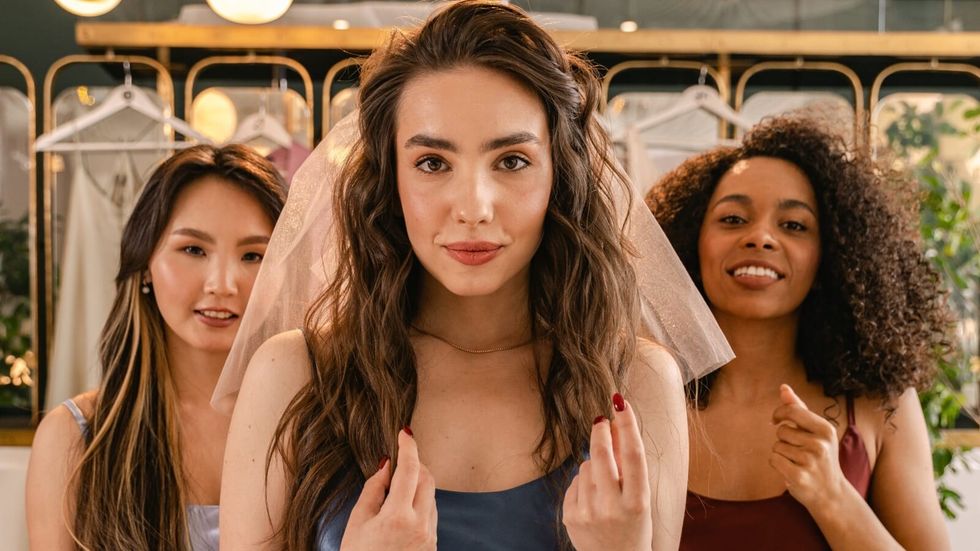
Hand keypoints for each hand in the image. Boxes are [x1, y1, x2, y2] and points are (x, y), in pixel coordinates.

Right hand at [340, 428, 436, 550]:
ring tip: (394, 492)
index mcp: (398, 516)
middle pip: (427, 478)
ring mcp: (429, 536)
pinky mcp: (432, 545)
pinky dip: (420, 502)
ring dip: (417, 484)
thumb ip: (373, 489)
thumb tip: (386, 465)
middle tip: (398, 462)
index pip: (410, 469)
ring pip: (431, 495)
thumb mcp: (357, 523)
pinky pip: (431, 513)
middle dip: (415, 465)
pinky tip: (402, 509)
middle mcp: (420, 525)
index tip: (404, 432)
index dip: (408, 446)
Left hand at [563, 393, 652, 550]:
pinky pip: (574, 482)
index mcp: (637, 503)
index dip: (627, 425)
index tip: (620, 403)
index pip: (632, 455)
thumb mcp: (640, 499)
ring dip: (595, 464)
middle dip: (601, 432)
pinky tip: (593, 498)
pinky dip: (583, 482)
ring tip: (605, 484)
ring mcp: (588, 513)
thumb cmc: (634, 526)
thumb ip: (629, 466)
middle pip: (601, 454)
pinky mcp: (571, 516)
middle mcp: (612, 508)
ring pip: (586, 466)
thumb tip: (616, 425)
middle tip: (601, 419)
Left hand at [769, 384, 847, 510]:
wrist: (831, 493)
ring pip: (776, 446)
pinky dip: (778, 464)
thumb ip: (799, 409)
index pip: (792, 411)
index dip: (779, 413)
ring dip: (782, 453)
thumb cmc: (821, 457)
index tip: (776, 420)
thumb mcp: (816, 432)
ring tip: (798, 462)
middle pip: (781, 431)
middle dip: (784, 439)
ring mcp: (809, 460)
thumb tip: (783, 387)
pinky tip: (791, 470)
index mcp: (826, 429)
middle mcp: (820, 444)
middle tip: (799, 451)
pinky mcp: (798, 475)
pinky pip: (773, 459)